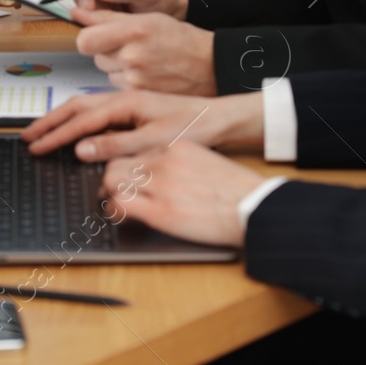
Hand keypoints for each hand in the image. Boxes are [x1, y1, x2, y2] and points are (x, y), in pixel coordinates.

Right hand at [22, 88, 262, 159]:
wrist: (219, 117)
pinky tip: (75, 130)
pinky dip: (77, 120)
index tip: (36, 147)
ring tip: (42, 132)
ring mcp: (127, 103)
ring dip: (60, 119)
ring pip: (84, 107)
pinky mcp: (133, 109)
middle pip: (75, 107)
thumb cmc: (193, 127)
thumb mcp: (154, 142)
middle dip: (49, 122)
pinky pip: (96, 112)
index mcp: (125, 104)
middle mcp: (122, 99)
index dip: (55, 135)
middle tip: (27, 137)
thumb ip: (117, 146)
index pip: (80, 120)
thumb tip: (82, 150)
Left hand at [71, 7, 216, 94]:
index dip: (87, 36)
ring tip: (140, 59)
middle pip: (93, 54)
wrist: (209, 66)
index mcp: (134, 30)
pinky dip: (125, 80)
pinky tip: (144, 73)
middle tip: (126, 45)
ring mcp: (135, 79)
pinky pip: (116, 85)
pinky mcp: (138, 96)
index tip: (93, 34)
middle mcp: (132, 56)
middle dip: (104, 48)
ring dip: (115, 64)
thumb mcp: (148, 18)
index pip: (85, 39)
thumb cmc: (181, 40)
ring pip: (104, 69)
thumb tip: (77, 13)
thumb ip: (108, 17)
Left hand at [101, 142, 265, 247]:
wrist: (254, 206)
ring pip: (112, 180)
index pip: (136, 150)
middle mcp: (164, 161)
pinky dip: (115, 211)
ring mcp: (160, 184)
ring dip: (110, 194)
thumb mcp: (207, 164)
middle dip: (112, 179)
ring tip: (117, 206)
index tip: (127, 177)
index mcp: (177, 147)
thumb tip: (162, 175)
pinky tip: (123, 217)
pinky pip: (120, 205)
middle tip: (114, 193)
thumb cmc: (238, 191)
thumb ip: (181, 165)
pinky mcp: (159, 210)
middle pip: (117, 162)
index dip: (127, 166)